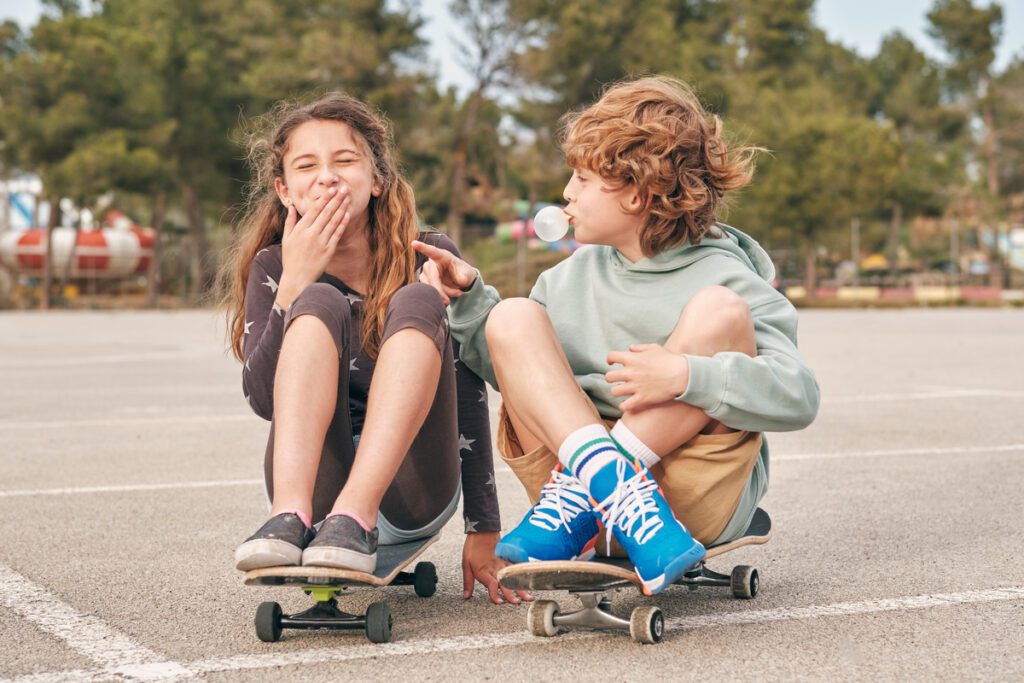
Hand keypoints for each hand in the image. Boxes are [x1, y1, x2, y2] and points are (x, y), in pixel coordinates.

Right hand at [276, 186, 351, 308]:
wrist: (297, 279)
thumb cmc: (290, 259)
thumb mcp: (286, 239)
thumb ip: (290, 222)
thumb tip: (292, 207)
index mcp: (300, 230)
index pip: (314, 210)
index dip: (324, 199)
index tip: (331, 189)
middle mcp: (310, 234)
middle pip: (325, 213)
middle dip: (335, 199)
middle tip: (343, 188)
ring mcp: (320, 242)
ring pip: (333, 221)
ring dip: (341, 208)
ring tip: (347, 198)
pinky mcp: (328, 251)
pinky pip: (337, 234)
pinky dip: (342, 223)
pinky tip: (347, 214)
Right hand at [411, 240, 476, 304]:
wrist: (460, 282)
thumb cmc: (463, 273)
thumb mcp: (467, 273)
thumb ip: (465, 276)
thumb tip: (462, 280)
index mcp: (442, 256)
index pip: (432, 251)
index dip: (423, 247)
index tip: (414, 244)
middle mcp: (431, 263)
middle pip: (432, 278)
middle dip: (441, 291)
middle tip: (449, 302)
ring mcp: (426, 272)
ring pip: (431, 287)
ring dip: (444, 294)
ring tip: (458, 293)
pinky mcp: (424, 282)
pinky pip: (430, 292)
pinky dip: (441, 297)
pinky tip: (449, 297)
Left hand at [461, 531, 532, 604]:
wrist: (482, 531)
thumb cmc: (472, 547)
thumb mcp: (465, 564)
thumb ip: (468, 581)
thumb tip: (466, 596)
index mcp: (483, 571)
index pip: (491, 585)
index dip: (495, 594)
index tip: (500, 603)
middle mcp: (494, 569)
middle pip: (504, 584)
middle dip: (511, 594)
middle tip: (517, 603)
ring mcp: (502, 564)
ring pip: (512, 578)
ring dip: (520, 588)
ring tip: (528, 597)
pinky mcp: (507, 560)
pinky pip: (515, 569)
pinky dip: (522, 576)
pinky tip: (529, 583)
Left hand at [605, 344, 689, 412]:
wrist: (683, 375)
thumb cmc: (670, 360)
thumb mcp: (655, 348)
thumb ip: (640, 348)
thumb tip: (630, 348)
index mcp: (632, 359)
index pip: (611, 357)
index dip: (610, 360)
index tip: (612, 363)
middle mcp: (630, 372)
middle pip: (608, 377)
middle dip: (612, 378)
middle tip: (618, 379)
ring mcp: (635, 387)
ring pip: (614, 391)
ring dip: (618, 391)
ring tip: (623, 391)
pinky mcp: (642, 399)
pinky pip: (624, 406)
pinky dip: (624, 406)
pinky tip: (627, 404)